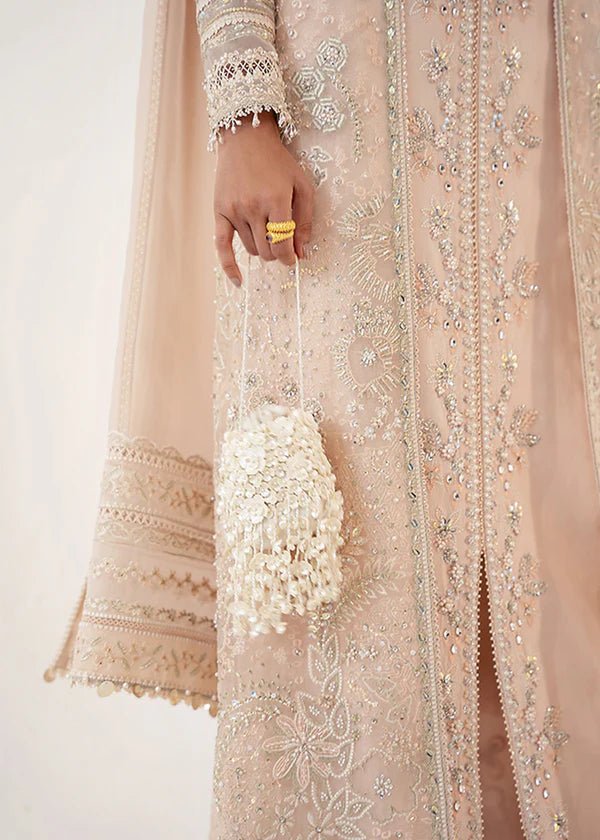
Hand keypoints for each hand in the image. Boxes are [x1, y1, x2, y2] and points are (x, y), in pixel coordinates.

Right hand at [213, 111, 313, 286]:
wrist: (246, 138)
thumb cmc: (278, 162)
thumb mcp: (302, 185)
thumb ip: (306, 220)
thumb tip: (302, 253)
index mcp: (276, 200)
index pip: (283, 244)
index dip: (290, 257)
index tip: (293, 259)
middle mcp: (253, 207)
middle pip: (267, 250)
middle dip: (277, 253)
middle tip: (282, 243)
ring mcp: (234, 210)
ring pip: (251, 249)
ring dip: (261, 248)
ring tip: (265, 231)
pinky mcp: (219, 212)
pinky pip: (222, 247)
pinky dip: (230, 267)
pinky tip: (238, 282)